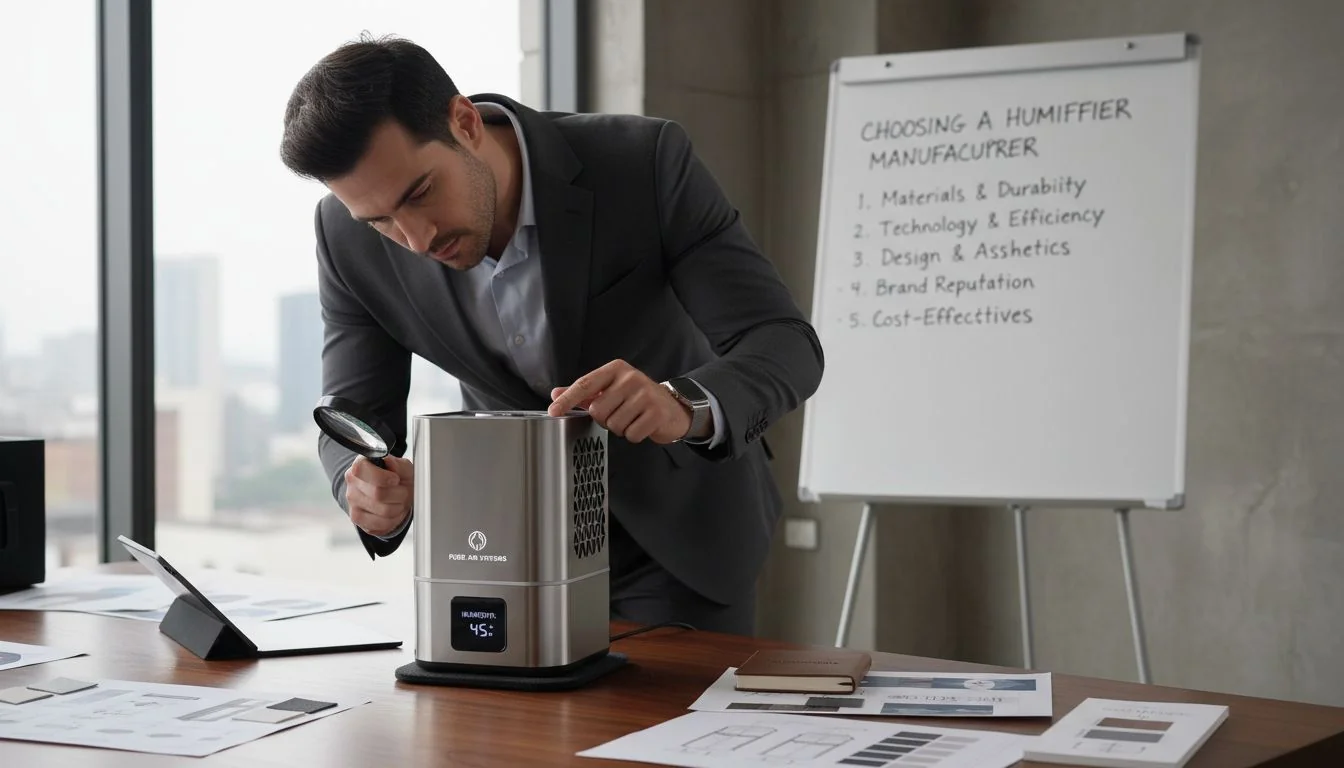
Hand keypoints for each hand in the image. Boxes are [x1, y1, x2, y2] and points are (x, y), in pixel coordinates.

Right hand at [344, 455, 413, 536]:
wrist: (392, 494)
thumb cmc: (397, 478)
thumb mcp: (403, 468)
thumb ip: (399, 464)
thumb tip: (389, 461)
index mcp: (360, 465)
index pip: (361, 470)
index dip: (383, 477)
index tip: (395, 479)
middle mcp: (352, 483)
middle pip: (378, 494)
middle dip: (399, 494)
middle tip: (403, 491)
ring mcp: (352, 502)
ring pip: (383, 511)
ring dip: (399, 507)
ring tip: (399, 501)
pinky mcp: (357, 519)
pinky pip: (380, 525)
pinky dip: (393, 520)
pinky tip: (393, 512)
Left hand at [548, 359, 691, 443]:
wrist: (673, 408)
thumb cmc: (638, 399)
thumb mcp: (611, 389)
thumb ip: (584, 392)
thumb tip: (556, 393)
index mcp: (616, 369)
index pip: (585, 384)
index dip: (567, 399)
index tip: (553, 411)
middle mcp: (631, 378)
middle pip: (597, 411)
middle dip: (605, 419)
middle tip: (620, 413)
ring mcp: (645, 394)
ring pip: (613, 425)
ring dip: (620, 428)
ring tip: (632, 418)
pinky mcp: (656, 412)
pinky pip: (630, 434)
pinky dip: (634, 435)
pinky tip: (642, 425)